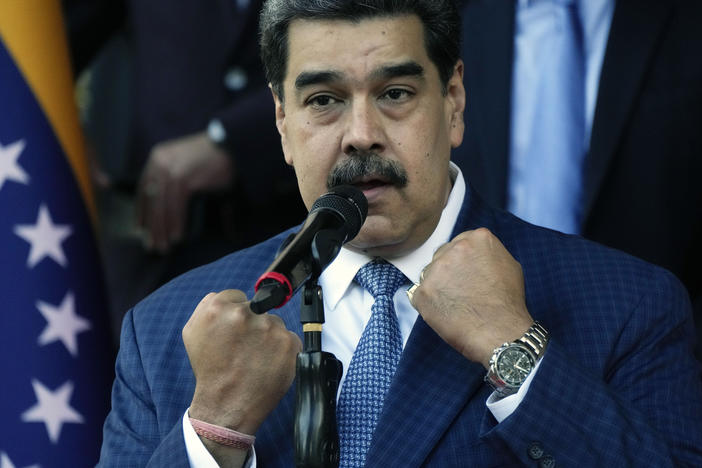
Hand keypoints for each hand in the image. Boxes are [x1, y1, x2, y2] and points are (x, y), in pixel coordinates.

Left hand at [137, 131, 233, 252]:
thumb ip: (177, 183)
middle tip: (152, 246)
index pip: (144, 189)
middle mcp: (160, 162)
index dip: (141, 211)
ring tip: (164, 247)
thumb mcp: (188, 166)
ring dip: (162, 229)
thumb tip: (171, 209)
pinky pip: (176, 206)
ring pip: (162, 206)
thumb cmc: (213, 158)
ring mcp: (171, 169)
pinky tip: (177, 237)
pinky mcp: (184, 178)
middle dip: (151, 226)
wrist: (233, 146)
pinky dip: (176, 223)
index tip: (141, 230)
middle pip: (151, 200)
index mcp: (158, 157)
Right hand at [183, 290, 300, 433]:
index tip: (235, 331)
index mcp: (218, 307)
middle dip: (252, 324)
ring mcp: (269, 327)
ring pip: (274, 323)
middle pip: (257, 308)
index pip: (237, 296)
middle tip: (244, 348)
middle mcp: (245, 314)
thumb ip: (207, 306)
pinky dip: (281, 350)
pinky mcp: (288, 343)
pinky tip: (268, 364)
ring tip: (255, 358)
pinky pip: (288, 339)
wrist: (227, 405)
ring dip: (268, 337)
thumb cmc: (210, 371)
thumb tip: (228, 297)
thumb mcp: (193, 333)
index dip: (235, 315)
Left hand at [407, 228, 532, 367]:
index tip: (465, 276)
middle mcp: (455, 249)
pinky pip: (419, 294)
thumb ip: (488, 253)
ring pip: (429, 274)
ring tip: (456, 305)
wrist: (500, 332)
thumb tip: (476, 255)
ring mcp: (436, 269)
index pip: (458, 244)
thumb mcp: (509, 265)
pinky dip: (429, 305)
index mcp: (477, 239)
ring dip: (438, 287)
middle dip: (448, 272)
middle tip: (460, 292)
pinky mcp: (423, 290)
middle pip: (441, 256)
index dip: (461, 263)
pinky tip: (445, 314)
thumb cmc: (507, 303)